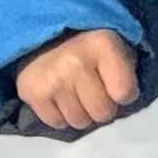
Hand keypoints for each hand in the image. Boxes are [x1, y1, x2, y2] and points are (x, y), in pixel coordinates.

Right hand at [14, 28, 139, 132]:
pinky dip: (60, 115)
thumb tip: (121, 104)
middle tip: (96, 93)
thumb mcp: (118, 48)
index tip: (119, 85)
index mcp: (102, 46)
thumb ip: (126, 74)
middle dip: (103, 107)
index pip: (125, 93)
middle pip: (102, 112)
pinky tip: (60, 97)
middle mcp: (75, 62)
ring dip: (82, 113)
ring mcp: (51, 79)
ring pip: (79, 121)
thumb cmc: (91, 47)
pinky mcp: (31, 92)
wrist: (46, 34)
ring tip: (77, 94)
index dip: (125, 94)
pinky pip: (56, 122)